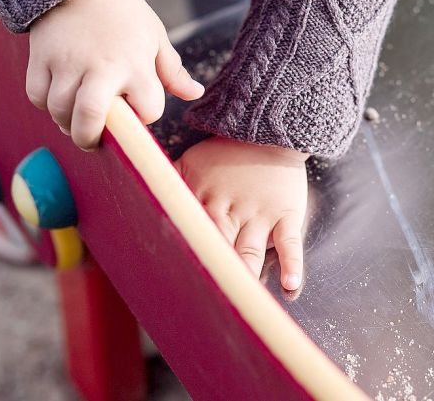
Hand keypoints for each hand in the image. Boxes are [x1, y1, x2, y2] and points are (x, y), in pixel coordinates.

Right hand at [26, 0, 203, 149]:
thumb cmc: (124, 13)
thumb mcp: (155, 37)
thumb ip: (172, 71)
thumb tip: (195, 93)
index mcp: (135, 65)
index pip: (147, 110)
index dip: (145, 114)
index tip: (139, 107)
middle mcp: (101, 68)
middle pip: (90, 119)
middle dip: (90, 139)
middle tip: (94, 139)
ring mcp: (67, 63)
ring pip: (60, 111)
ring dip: (68, 123)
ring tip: (77, 119)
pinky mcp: (41, 58)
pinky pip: (38, 96)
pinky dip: (46, 103)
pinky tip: (59, 97)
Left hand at [175, 136, 308, 290]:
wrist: (269, 133)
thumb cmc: (225, 155)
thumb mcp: (190, 163)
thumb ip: (170, 186)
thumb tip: (141, 206)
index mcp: (203, 199)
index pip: (189, 234)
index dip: (183, 258)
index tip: (175, 281)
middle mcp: (231, 210)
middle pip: (218, 247)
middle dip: (213, 272)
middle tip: (206, 300)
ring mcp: (260, 213)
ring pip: (250, 250)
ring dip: (246, 274)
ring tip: (243, 298)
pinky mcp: (286, 214)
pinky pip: (290, 242)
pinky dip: (292, 264)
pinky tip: (290, 285)